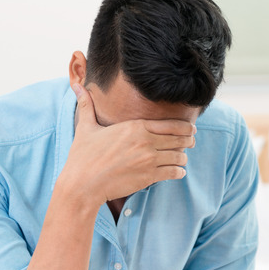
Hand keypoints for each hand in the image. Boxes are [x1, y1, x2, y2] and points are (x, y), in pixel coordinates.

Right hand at [61, 83, 195, 204]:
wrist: (82, 184)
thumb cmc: (83, 156)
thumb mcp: (85, 127)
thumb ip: (86, 105)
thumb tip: (77, 86)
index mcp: (135, 126)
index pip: (171, 124)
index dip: (185, 127)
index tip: (191, 128)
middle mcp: (145, 141)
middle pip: (179, 139)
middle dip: (188, 141)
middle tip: (191, 142)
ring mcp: (149, 159)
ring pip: (179, 156)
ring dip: (182, 157)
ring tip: (182, 159)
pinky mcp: (148, 176)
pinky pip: (174, 172)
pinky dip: (179, 172)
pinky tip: (178, 172)